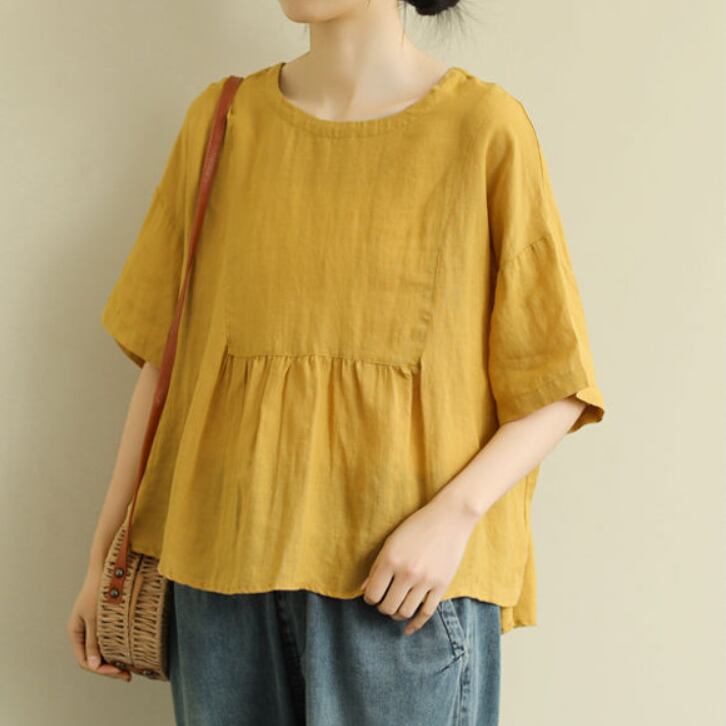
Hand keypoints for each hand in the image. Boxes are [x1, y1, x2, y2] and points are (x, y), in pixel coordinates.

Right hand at [66, 568, 131, 681]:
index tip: (119, 672)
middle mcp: (83, 632)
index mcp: (75, 632)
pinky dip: (117, 647)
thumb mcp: (95, 618)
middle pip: (94, 658)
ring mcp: (93, 626)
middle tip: (129, 675)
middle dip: (110, 668)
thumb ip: (93, 641)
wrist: (106, 567)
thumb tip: (93, 665)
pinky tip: (130, 651)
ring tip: (131, 667)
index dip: (101, 670)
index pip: (84, 661)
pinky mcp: (104, 620)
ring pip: (102, 650)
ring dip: (114, 660)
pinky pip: (109, 639)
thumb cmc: (98, 590)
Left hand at [360, 493, 478, 635]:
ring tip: (396, 608)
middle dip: (383, 608)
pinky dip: (416, 624)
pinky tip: (409, 629)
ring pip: (405, 612)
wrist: (449, 518)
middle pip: (388, 607)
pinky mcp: (441, 585)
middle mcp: (407, 572)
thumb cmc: (417, 526)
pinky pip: (426, 613)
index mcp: (390, 559)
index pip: (372, 594)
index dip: (370, 598)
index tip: (373, 595)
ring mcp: (425, 580)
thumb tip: (364, 590)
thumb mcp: (392, 541)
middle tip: (385, 601)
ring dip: (397, 614)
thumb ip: (377, 566)